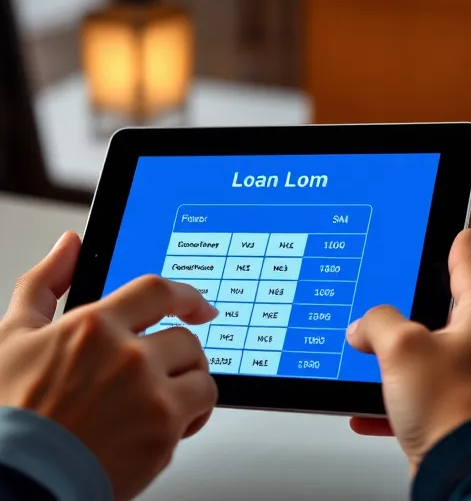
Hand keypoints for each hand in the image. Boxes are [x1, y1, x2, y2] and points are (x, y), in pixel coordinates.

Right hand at [0, 232, 218, 499]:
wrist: (12, 488)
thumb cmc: (7, 419)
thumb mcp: (12, 340)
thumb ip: (44, 284)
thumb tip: (69, 245)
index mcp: (94, 327)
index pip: (158, 291)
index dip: (185, 296)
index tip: (198, 305)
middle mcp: (128, 357)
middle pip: (184, 339)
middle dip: (174, 358)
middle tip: (155, 378)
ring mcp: (150, 396)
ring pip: (199, 374)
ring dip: (186, 387)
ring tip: (157, 404)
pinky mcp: (163, 435)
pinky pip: (200, 410)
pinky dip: (188, 419)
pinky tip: (158, 429)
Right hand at [345, 229, 470, 473]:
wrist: (466, 476)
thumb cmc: (453, 410)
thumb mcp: (403, 349)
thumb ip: (379, 324)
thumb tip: (365, 326)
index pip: (468, 263)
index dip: (459, 242)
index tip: (462, 230)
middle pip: (445, 311)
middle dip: (413, 309)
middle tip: (395, 295)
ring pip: (429, 356)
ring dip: (396, 360)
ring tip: (369, 356)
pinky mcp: (458, 415)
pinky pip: (420, 397)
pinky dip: (392, 401)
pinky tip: (368, 410)